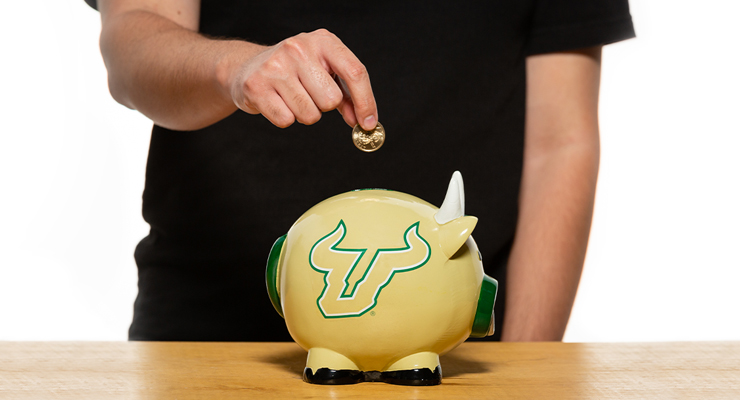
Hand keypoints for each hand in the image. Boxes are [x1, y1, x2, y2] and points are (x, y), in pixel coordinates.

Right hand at [228, 29, 377, 129]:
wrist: (246, 66)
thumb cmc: (293, 71)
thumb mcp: (323, 72)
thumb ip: (346, 95)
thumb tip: (364, 121)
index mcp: (323, 41)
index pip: (355, 72)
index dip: (366, 102)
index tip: (368, 124)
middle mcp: (299, 48)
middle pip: (331, 100)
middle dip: (324, 106)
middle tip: (310, 94)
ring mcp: (276, 66)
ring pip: (310, 114)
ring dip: (305, 114)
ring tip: (292, 97)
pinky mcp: (257, 86)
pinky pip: (286, 121)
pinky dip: (285, 118)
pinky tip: (277, 102)